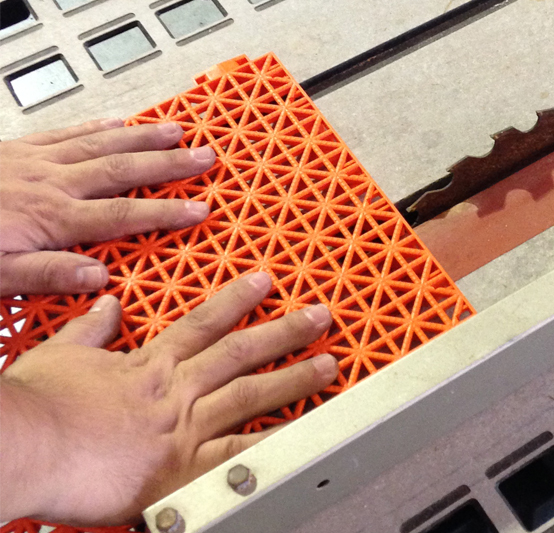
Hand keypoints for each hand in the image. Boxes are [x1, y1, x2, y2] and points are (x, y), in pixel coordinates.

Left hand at [0, 119, 214, 296]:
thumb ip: (46, 274)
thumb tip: (99, 277)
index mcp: (52, 219)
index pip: (121, 215)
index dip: (165, 213)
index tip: (198, 210)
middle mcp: (52, 184)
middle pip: (122, 170)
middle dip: (168, 163)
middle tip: (203, 157)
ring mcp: (35, 162)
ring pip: (100, 144)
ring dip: (142, 137)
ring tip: (175, 131)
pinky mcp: (16, 149)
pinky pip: (64, 133)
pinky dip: (95, 126)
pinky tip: (115, 121)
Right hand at [0, 272, 337, 525]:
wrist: (27, 448)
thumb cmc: (35, 409)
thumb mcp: (57, 354)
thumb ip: (88, 329)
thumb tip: (105, 302)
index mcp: (147, 363)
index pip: (203, 322)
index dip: (238, 298)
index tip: (265, 281)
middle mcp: (175, 390)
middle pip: (241, 352)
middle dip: (285, 331)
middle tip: (320, 316)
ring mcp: (184, 427)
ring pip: (252, 395)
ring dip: (294, 377)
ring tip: (329, 365)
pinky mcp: (184, 467)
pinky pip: (240, 451)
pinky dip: (273, 440)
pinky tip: (304, 431)